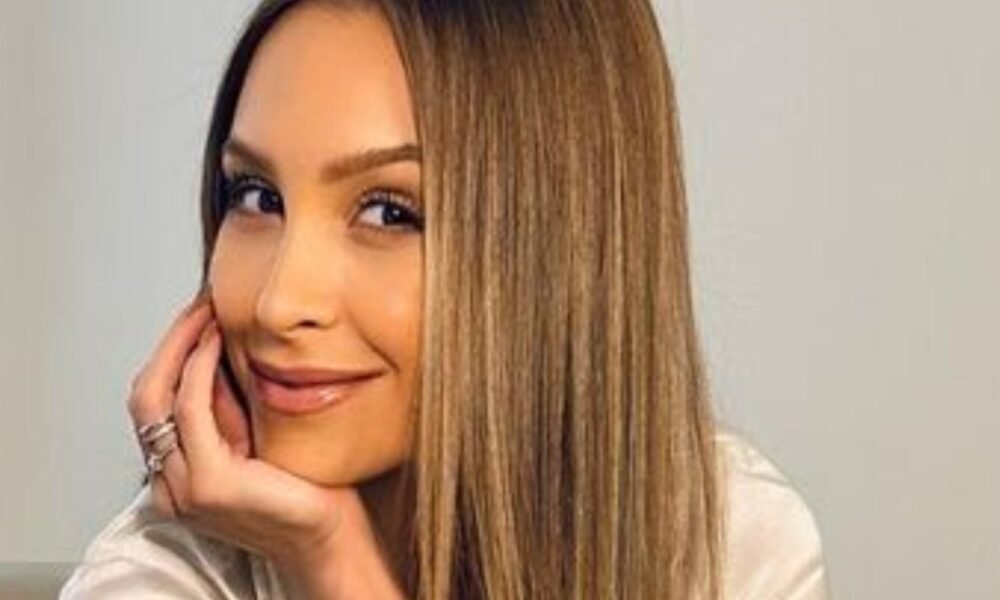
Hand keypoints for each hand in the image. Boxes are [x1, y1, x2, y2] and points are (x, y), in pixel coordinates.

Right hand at [127, 287, 403, 598]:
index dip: (170, 353)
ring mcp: (183, 487)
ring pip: (156, 399)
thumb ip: (230, 406)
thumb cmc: (306, 489)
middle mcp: (169, 484)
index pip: (153, 403)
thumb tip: (218, 348)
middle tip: (200, 304)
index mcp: (177, 475)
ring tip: (208, 313)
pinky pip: (191, 410)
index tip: (198, 315)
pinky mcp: (208, 485)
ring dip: (181, 346)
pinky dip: (198, 369)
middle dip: (170, 343)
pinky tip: (215, 343)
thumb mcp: (256, 435)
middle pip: (144, 397)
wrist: (332, 537)